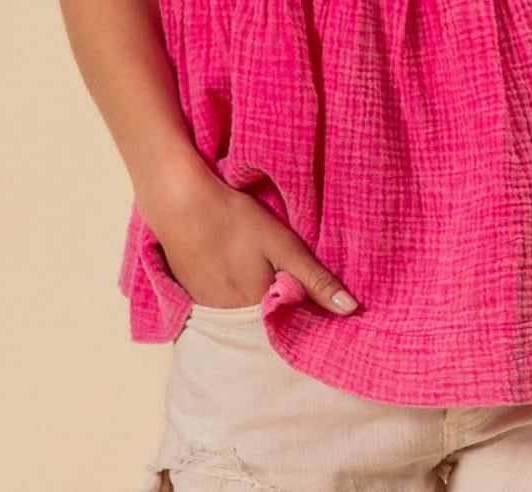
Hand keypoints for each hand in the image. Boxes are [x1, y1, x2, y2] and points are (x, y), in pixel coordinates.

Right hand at [141, 166, 358, 314]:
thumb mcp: (283, 245)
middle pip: (267, 325)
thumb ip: (316, 279)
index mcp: (259, 309)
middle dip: (285, 313)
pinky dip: (237, 298)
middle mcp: (233, 319)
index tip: (325, 309)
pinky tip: (240, 274)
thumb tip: (351, 310)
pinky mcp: (195, 296)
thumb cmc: (234, 220)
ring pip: (245, 317)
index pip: (293, 328)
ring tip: (268, 279)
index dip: (309, 317)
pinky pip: (224, 308)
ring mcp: (210, 309)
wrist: (180, 203)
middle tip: (296, 287)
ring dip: (260, 306)